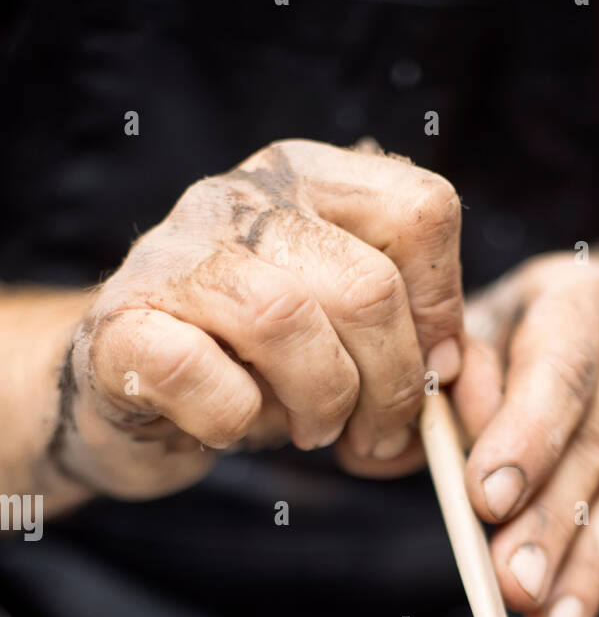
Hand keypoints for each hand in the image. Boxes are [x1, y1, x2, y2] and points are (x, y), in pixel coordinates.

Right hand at [54, 141, 461, 496]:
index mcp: (310, 179)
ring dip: (321, 403)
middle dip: (393, 387)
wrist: (129, 391)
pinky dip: (235, 422)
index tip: (434, 372)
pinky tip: (232, 428)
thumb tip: (459, 376)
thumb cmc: (256, 365)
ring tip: (313, 431)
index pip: (423, 210)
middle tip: (378, 437)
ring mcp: (173, 253)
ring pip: (286, 320)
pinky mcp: (122, 325)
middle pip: (367, 286)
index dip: (443, 309)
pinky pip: (200, 374)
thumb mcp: (348, 341)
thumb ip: (415, 346)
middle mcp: (241, 196)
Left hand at [452, 253, 598, 616]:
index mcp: (580, 302)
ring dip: (595, 571)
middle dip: (550, 528)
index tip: (486, 500)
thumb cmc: (546, 338)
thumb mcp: (496, 327)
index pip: (556, 373)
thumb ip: (453, 382)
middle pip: (594, 450)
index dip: (524, 438)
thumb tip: (405, 445)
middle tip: (511, 588)